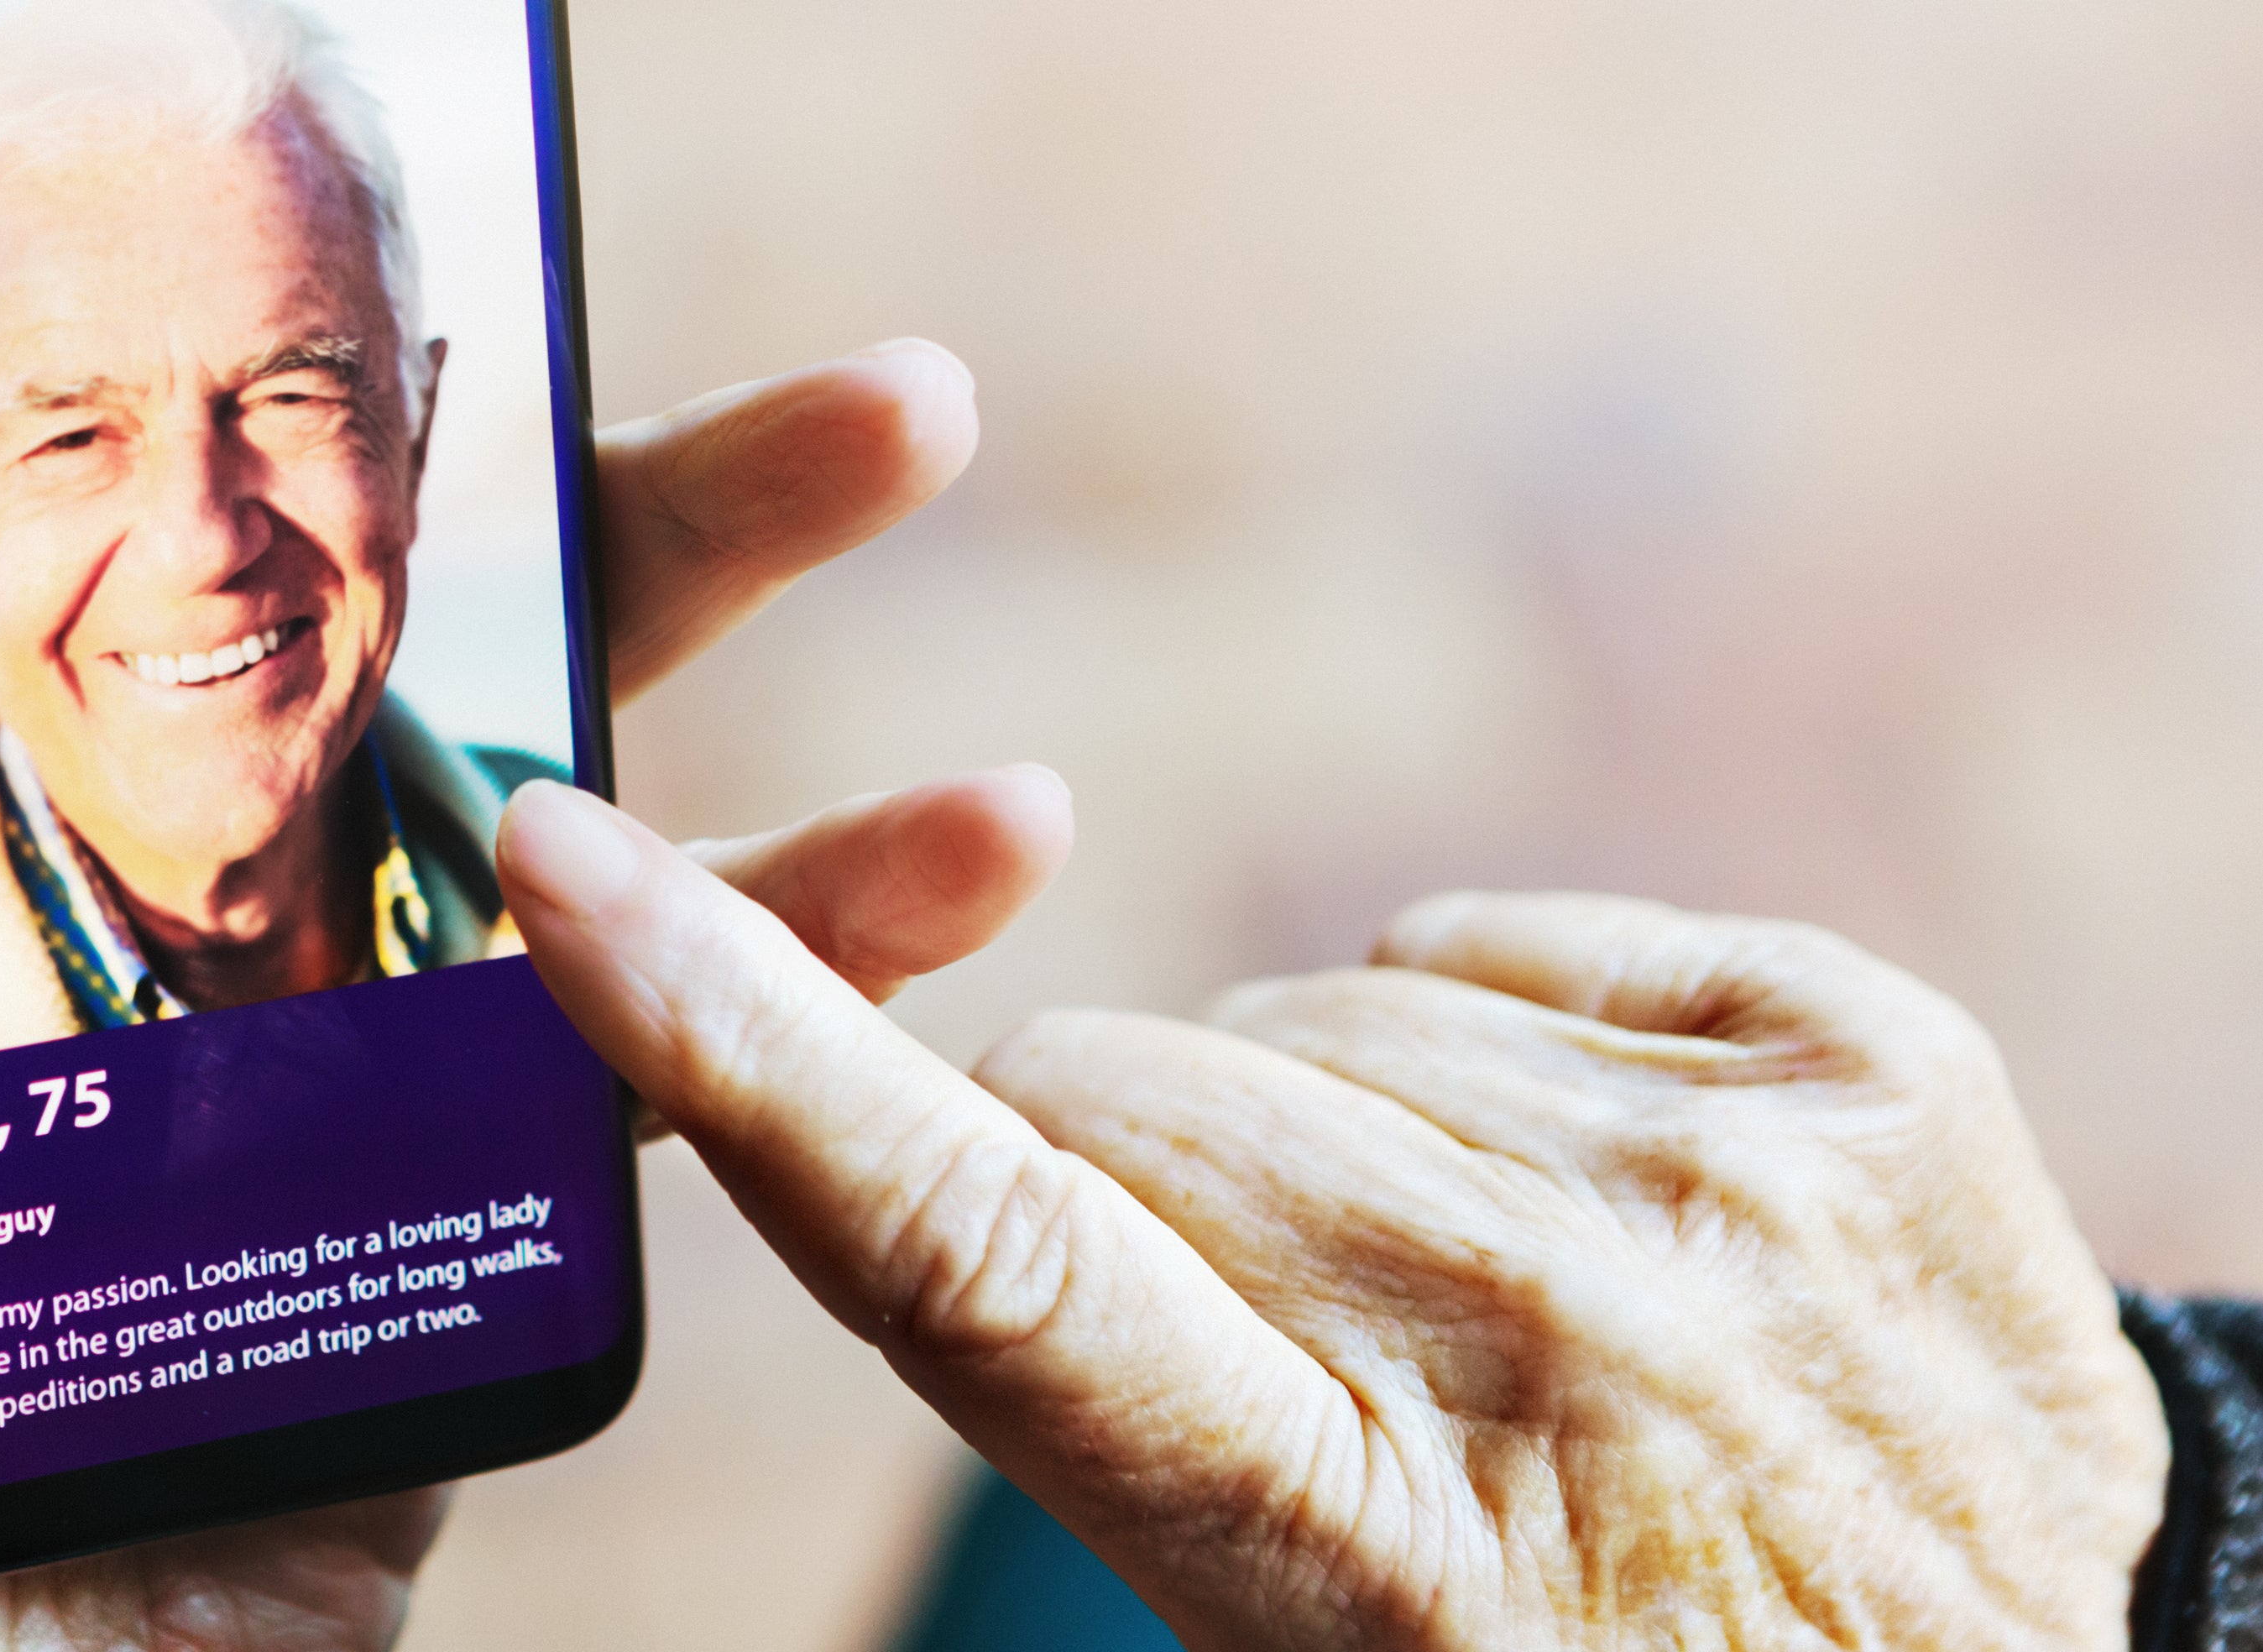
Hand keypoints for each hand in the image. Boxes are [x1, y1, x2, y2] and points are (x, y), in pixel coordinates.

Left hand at [0, 341, 1070, 1650]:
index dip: (182, 396)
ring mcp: (320, 1124)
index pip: (47, 615)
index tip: (305, 189)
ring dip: (765, 663)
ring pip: (566, 845)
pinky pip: (657, 1088)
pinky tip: (966, 857)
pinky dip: (824, 970)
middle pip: (375, 674)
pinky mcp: (461, 1271)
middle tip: (798, 350)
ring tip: (921, 439)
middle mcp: (131, 992)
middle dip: (589, 481)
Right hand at [496, 809, 2173, 1649]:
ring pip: (1298, 1002)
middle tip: (1242, 1344)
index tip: (568, 864)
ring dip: (1312, 1131)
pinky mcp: (1869, 1056)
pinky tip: (1582, 1203)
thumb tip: (977, 1132)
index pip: (982, 1244)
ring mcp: (1738, 1179)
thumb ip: (1112, 1380)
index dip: (745, 1043)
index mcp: (1364, 1548)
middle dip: (1093, 1177)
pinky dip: (1480, 1044)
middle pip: (1110, 1092)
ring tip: (1467, 1314)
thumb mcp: (1298, 1642)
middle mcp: (1552, 1335)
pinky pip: (1492, 938)